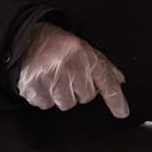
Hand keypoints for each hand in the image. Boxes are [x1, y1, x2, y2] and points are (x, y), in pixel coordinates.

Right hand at [15, 22, 129, 118]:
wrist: (29, 38)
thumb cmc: (60, 45)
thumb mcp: (86, 49)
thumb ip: (103, 66)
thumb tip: (120, 80)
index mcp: (84, 55)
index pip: (105, 81)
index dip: (116, 99)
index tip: (122, 112)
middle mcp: (68, 66)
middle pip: (85, 97)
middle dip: (79, 89)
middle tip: (69, 75)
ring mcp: (50, 78)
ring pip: (66, 104)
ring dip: (62, 95)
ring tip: (55, 78)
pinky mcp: (33, 87)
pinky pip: (46, 105)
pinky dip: (45, 96)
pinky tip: (44, 82)